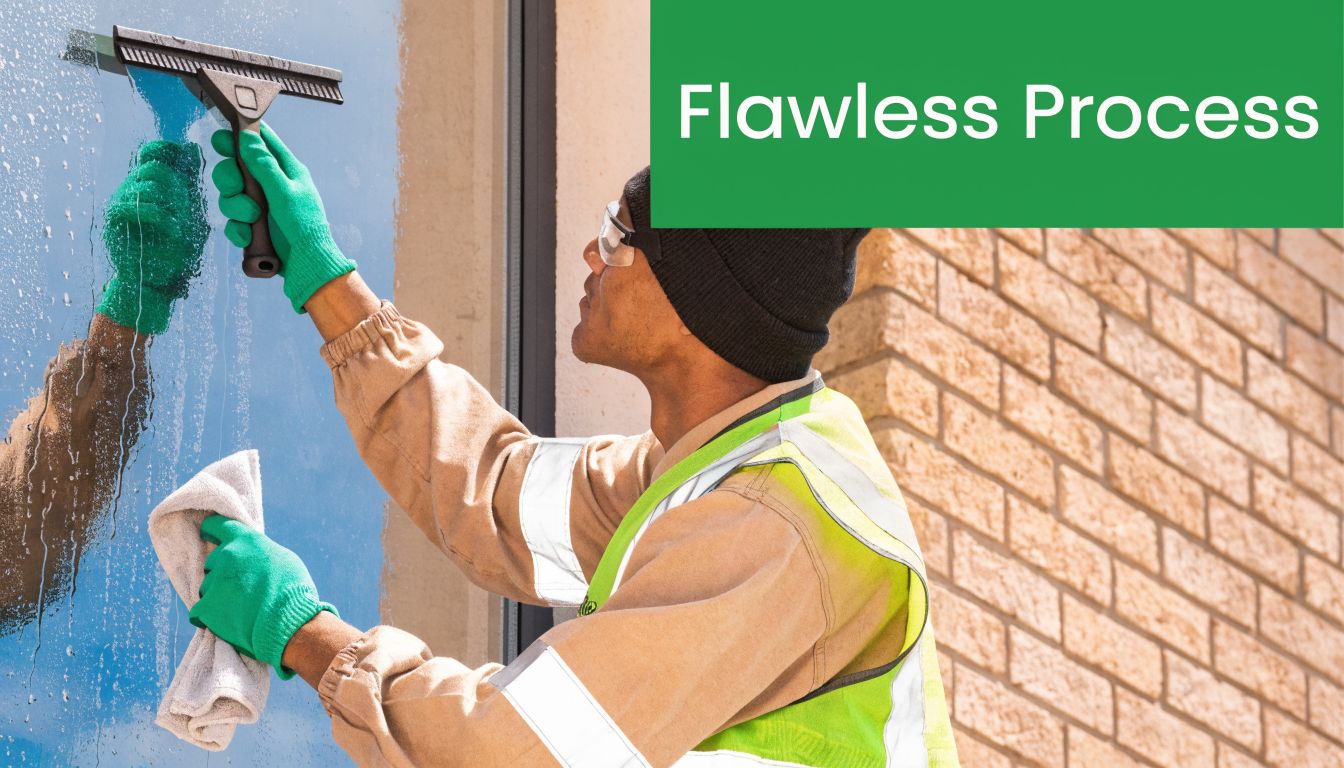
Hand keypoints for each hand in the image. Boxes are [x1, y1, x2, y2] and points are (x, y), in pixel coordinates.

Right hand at [96, 140, 208, 334]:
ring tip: (179, 223)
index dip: (167, 149)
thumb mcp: (192, 217)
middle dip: (176, 183)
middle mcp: (135, 190)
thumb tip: (192, 150)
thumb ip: (189, 189)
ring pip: (146, 183)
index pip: (152, 152)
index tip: (186, 157)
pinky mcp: (116, 219)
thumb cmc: (177, 252)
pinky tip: (172, 229)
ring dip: (170, 201)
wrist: (158, 283)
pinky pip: (135, 205)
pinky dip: (159, 215)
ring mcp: (123, 202)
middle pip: (153, 165)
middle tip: (186, 206)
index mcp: (153, 187)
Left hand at [190, 514, 337, 678]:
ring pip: (206, 587)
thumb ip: (261, 553)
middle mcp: (227, 555)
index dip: (211, 531)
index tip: (208, 534)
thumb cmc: (293, 590)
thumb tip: (253, 556)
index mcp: (245, 540)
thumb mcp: (284, 559)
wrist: (288, 623)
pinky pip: (198, 612)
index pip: (217, 526)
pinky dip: (208, 617)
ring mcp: (214, 581)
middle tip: (238, 587)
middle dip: (221, 573)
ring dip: (217, 596)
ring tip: (237, 608)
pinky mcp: (206, 607)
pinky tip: (223, 622)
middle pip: (212, 562)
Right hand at [210, 123, 355, 313]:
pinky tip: (248, 236)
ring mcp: (260, 207)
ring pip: (230, 197)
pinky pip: (233, 223)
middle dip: (230, 178)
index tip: (223, 137)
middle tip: (237, 187)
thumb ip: (265, 166)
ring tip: (253, 218)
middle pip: (235, 170)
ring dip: (236, 207)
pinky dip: (237, 230)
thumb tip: (247, 137)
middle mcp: (270, 186)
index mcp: (285, 170)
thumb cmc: (304, 225)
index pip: (262, 144)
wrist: (307, 264)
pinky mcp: (253, 228)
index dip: (241, 137)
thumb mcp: (285, 192)